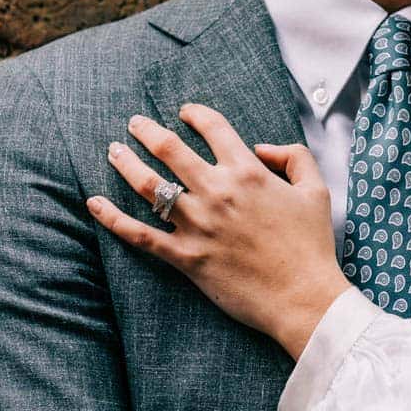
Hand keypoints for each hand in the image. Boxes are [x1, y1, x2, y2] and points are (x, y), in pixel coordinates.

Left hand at [87, 103, 352, 359]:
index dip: (196, 114)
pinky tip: (94, 204)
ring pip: (149, 185)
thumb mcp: (316, 190)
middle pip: (170, 149)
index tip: (185, 112)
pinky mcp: (185, 257)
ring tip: (114, 150)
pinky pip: (140, 235)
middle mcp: (217, 192)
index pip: (213, 128)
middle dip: (147, 131)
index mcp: (248, 172)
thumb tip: (263, 147)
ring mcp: (197, 225)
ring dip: (126, 163)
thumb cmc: (312, 245)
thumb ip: (294, 157)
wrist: (304, 298)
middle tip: (134, 123)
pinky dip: (112, 218)